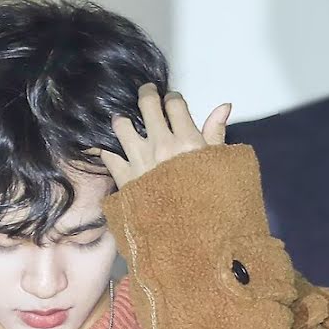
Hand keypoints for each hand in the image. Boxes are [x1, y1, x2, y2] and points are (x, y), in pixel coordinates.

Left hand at [99, 84, 231, 189]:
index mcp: (186, 140)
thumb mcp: (217, 165)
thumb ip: (216, 133)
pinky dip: (104, 148)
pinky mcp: (124, 179)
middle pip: (147, 105)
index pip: (174, 104)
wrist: (189, 235)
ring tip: (124, 120)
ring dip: (123, 119)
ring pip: (122, 125)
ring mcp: (140, 161)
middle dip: (147, 94)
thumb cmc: (207, 200)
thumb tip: (224, 105)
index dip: (172, 98)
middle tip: (146, 93)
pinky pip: (108, 156)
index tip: (171, 101)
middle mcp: (161, 145)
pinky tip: (104, 145)